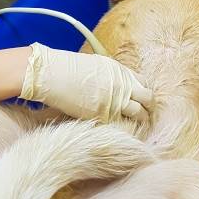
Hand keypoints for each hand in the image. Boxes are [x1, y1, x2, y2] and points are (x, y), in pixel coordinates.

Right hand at [20, 42, 152, 122]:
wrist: (50, 74)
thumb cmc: (67, 68)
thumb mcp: (97, 65)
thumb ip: (112, 77)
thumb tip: (118, 87)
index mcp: (120, 71)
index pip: (145, 84)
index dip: (144, 94)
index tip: (141, 101)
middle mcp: (122, 85)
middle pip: (148, 99)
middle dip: (148, 108)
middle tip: (144, 116)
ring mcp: (114, 101)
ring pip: (139, 115)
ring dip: (140, 122)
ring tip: (136, 128)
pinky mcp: (102, 115)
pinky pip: (120, 126)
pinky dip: (122, 130)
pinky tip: (120, 133)